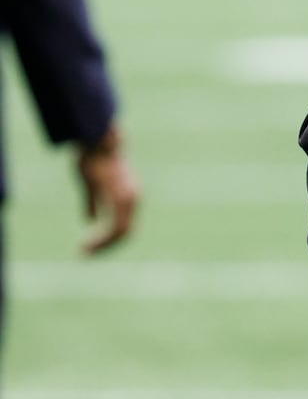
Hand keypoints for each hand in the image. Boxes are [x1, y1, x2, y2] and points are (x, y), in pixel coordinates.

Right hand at [75, 122, 138, 253]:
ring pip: (121, 233)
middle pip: (125, 234)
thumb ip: (93, 203)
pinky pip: (116, 227)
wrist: (98, 143)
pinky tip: (86, 244)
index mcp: (128, 197)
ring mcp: (129, 199)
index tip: (88, 248)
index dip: (108, 241)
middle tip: (85, 255)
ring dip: (102, 246)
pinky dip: (101, 240)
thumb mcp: (91, 186)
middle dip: (105, 247)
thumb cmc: (94, 160)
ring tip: (83, 251)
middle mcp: (133, 199)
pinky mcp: (121, 199)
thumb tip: (90, 220)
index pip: (124, 227)